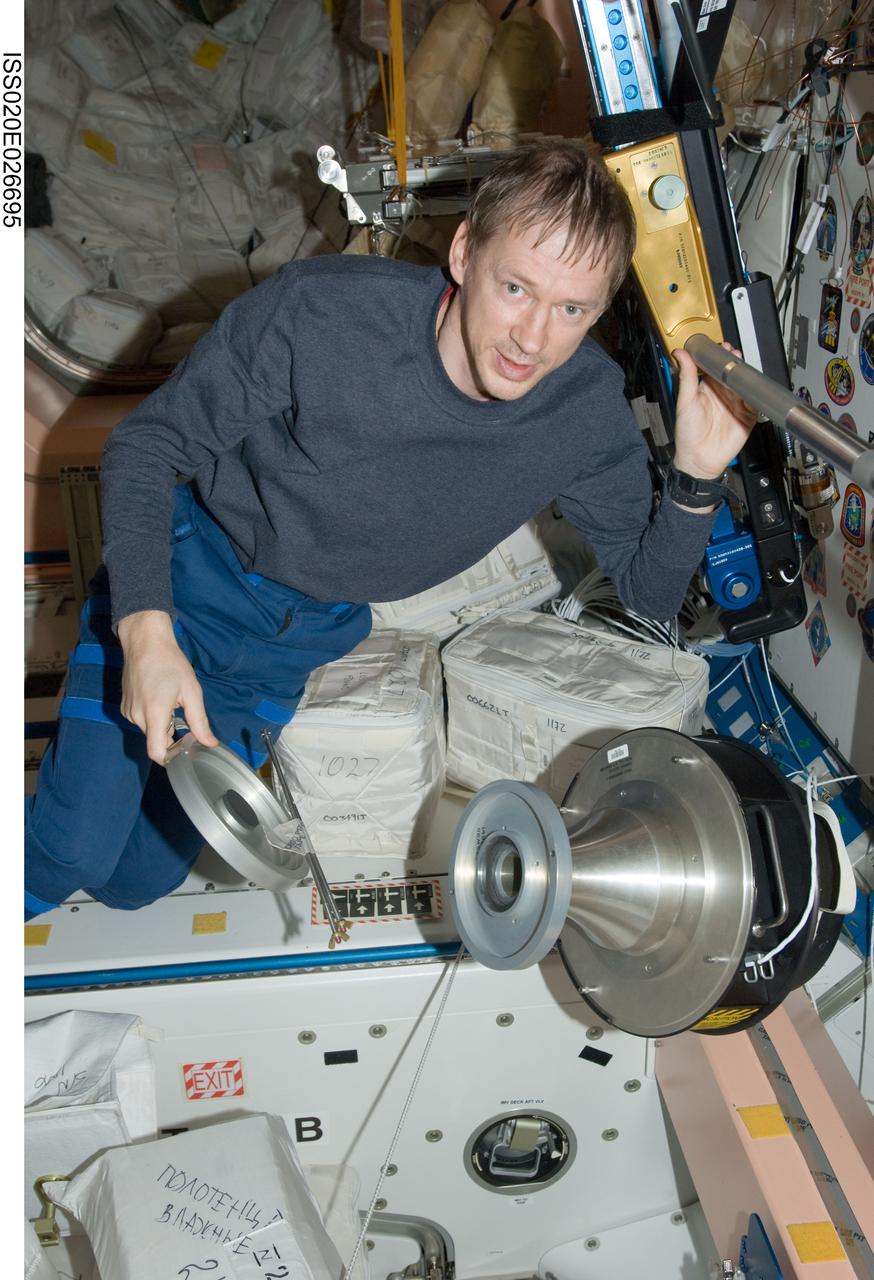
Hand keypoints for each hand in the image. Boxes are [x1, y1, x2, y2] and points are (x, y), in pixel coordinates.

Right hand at [117, 610, 218, 764]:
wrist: (145, 642)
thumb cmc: (170, 663)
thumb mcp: (191, 692)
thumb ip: (199, 722)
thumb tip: (210, 743)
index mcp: (154, 713)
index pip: (156, 752)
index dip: (170, 759)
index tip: (184, 753)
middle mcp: (137, 716)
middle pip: (156, 741)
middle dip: (172, 736)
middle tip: (185, 718)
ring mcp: (128, 711)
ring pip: (149, 730)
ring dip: (162, 725)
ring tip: (172, 702)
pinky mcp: (125, 706)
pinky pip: (142, 720)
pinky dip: (153, 717)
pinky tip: (161, 698)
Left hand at [671, 343, 757, 478]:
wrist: (700, 460)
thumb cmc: (688, 434)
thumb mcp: (685, 402)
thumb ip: (686, 377)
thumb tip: (680, 354)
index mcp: (706, 388)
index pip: (715, 366)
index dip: (719, 356)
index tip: (721, 347)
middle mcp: (722, 393)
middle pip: (733, 372)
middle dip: (735, 361)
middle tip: (735, 354)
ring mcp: (736, 403)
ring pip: (746, 383)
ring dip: (747, 374)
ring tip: (744, 367)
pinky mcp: (748, 414)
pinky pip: (756, 400)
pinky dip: (757, 392)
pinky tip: (754, 386)